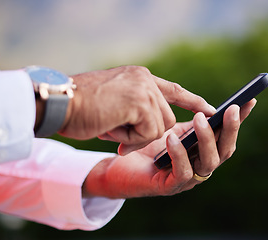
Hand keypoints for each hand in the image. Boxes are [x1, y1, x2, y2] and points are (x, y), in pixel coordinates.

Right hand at [59, 66, 214, 154]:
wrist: (57, 103)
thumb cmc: (81, 108)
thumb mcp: (116, 104)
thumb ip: (138, 110)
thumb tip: (156, 128)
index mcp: (139, 78)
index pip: (173, 89)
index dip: (192, 101)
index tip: (210, 109)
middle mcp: (144, 79)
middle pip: (166, 118)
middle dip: (147, 132)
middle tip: (117, 129)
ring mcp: (143, 89)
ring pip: (159, 126)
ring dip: (134, 135)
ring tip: (110, 123)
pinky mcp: (139, 102)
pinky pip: (148, 132)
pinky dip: (129, 138)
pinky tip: (110, 125)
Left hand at [82, 99, 255, 198]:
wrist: (119, 164)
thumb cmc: (146, 144)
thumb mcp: (171, 127)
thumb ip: (189, 119)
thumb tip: (209, 108)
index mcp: (202, 150)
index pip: (226, 136)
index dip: (240, 120)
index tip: (249, 100)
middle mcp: (199, 165)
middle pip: (225, 151)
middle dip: (230, 129)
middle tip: (230, 109)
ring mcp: (187, 178)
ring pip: (209, 163)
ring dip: (207, 139)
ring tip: (199, 119)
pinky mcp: (169, 187)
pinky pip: (182, 173)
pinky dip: (180, 154)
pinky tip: (171, 138)